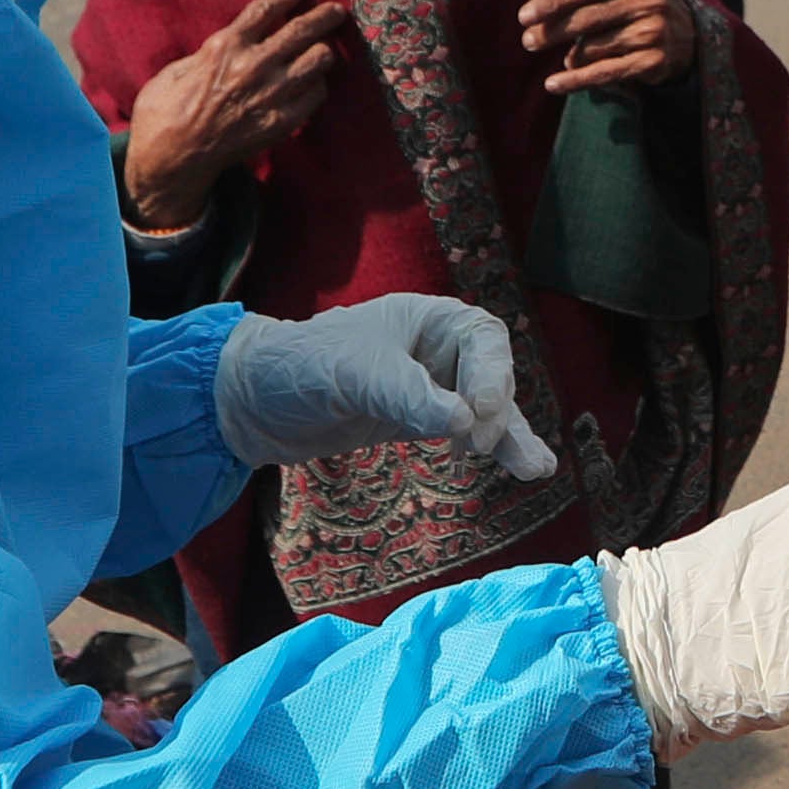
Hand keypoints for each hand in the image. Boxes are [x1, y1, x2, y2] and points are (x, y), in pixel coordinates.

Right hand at [121, 0, 345, 229]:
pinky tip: (313, 83)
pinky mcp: (282, 122)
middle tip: (335, 10)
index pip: (265, 9)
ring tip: (325, 48)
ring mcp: (271, 95)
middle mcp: (253, 66)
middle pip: (301, 30)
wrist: (172, 157)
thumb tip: (232, 41)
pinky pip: (316, 95)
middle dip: (323, 16)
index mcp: (225, 47)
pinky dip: (317, 85)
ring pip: (318, 60)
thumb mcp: (178, 68)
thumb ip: (210, 51)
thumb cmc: (165, 111)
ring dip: (324, 50)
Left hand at [211, 293, 559, 478]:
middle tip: (479, 444)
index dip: (491, 374)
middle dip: (496, 409)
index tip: (479, 413)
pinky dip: (492, 451)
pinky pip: (466, 434)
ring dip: (509, 437)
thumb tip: (464, 422)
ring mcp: (431, 387)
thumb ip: (408, 395)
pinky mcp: (419, 421)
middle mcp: (435, 349)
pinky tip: (524, 470)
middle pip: (492, 375)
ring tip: (535, 469)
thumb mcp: (354, 374)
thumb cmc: (300, 366)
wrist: (253, 404)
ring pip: (487, 410)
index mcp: (425, 318)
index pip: (481, 339)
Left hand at [519, 0, 695, 95]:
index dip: (551, 2)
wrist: (695, 36)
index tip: (524, 15)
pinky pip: (604, 73)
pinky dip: (575, 81)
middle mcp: (650, 0)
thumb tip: (542, 24)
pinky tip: (553, 84)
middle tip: (528, 41)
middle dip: (551, 31)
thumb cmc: (644, 6)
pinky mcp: (654, 62)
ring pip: (592, 47)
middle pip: (586, 18)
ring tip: (567, 59)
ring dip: (571, 56)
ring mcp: (654, 32)